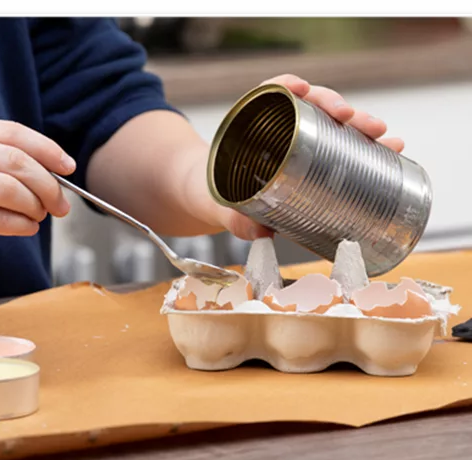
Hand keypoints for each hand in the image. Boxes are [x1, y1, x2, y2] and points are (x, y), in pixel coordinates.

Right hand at [0, 119, 74, 235]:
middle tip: (61, 205)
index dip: (46, 148)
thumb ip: (4, 161)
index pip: (9, 132)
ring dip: (35, 206)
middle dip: (49, 186)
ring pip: (7, 188)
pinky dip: (20, 224)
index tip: (68, 166)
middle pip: (15, 161)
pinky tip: (27, 227)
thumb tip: (57, 171)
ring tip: (39, 216)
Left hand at [217, 74, 404, 240]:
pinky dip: (362, 146)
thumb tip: (261, 233)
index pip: (269, 95)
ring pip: (330, 125)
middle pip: (309, 106)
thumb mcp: (220, 207)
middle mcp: (275, 130)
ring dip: (360, 128)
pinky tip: (384, 150)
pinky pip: (336, 145)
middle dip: (339, 109)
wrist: (212, 201)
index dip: (287, 87)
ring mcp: (294, 143)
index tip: (302, 89)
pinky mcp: (308, 159)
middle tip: (361, 123)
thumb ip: (235, 220)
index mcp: (248, 128)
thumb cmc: (213, 194)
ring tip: (386, 140)